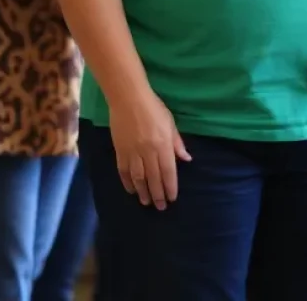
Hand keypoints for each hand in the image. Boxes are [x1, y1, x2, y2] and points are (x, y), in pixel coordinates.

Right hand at [108, 89, 191, 210]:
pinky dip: (128, 183)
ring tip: (146, 202)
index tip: (172, 198)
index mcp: (163, 144)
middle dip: (157, 194)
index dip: (170, 186)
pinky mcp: (120, 151)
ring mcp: (132, 153)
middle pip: (153, 178)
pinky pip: (124, 171)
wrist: (128, 100)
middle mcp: (148, 151)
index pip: (168, 171)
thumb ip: (177, 143)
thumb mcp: (170, 123)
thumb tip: (186, 159)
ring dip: (143, 192)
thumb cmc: (154, 108)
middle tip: (160, 207)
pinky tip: (132, 190)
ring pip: (138, 178)